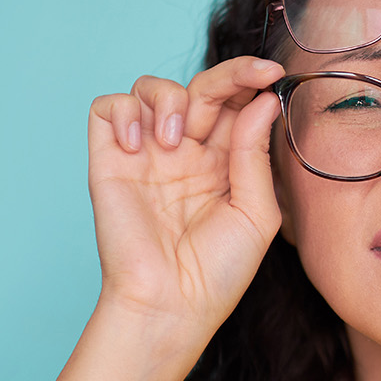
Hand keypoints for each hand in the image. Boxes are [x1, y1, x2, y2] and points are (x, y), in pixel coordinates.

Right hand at [86, 56, 286, 331]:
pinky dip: (125, 112)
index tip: (272, 74)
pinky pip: (108, 107)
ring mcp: (147, 154)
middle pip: (201, 87)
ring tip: (175, 142)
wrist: (170, 306)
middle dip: (226, 75)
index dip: (250, 81)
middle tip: (248, 77)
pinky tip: (139, 145)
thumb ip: (255, 154)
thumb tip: (263, 99)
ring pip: (151, 88)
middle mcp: (186, 152)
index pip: (236, 104)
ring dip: (170, 98)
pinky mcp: (110, 160)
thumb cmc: (218, 272)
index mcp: (224, 162)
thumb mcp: (255, 213)